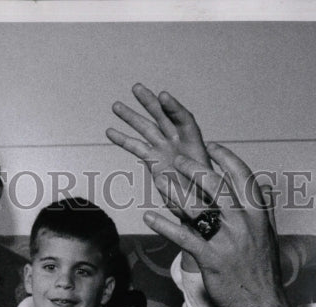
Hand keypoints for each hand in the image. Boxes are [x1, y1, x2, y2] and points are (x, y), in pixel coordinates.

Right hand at [107, 84, 213, 224]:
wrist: (199, 209)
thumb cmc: (205, 198)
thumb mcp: (202, 186)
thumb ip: (187, 178)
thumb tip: (167, 172)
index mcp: (194, 144)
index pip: (184, 120)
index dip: (174, 107)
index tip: (162, 96)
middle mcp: (179, 142)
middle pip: (163, 117)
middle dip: (149, 102)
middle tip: (136, 88)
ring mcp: (165, 149)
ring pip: (147, 129)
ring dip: (131, 117)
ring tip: (115, 106)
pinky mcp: (154, 161)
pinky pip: (137, 147)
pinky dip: (124, 139)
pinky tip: (109, 132)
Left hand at [144, 142, 299, 306]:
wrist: (261, 306)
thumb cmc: (262, 273)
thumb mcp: (269, 237)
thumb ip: (265, 210)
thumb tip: (265, 189)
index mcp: (258, 214)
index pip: (242, 175)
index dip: (225, 158)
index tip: (212, 146)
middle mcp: (243, 222)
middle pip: (215, 185)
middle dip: (194, 167)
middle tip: (176, 158)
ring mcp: (226, 240)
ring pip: (196, 207)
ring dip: (174, 191)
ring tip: (158, 180)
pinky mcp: (210, 258)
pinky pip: (183, 237)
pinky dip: (164, 225)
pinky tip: (149, 217)